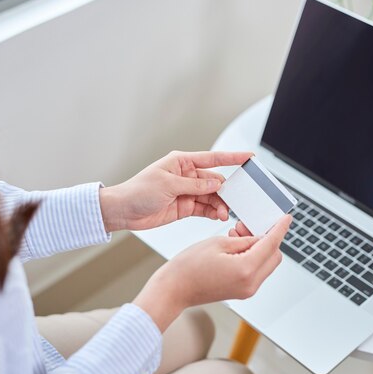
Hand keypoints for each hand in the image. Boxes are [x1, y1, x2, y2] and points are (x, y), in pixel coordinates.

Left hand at [99, 151, 251, 231]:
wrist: (123, 211)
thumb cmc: (138, 191)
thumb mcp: (168, 185)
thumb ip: (194, 185)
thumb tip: (215, 184)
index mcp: (182, 163)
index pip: (213, 159)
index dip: (232, 158)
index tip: (249, 157)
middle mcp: (186, 176)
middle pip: (214, 181)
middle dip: (226, 191)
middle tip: (234, 200)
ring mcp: (187, 192)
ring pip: (211, 196)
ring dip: (220, 204)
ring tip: (224, 213)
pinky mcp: (185, 207)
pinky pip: (205, 208)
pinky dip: (213, 212)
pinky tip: (218, 216)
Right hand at [133, 215, 291, 330]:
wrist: (174, 290)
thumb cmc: (188, 267)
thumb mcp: (218, 243)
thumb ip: (244, 240)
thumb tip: (259, 238)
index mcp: (246, 269)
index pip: (271, 244)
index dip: (280, 229)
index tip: (286, 219)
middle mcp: (250, 283)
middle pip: (274, 256)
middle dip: (267, 238)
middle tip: (249, 225)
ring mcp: (247, 290)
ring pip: (266, 263)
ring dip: (258, 247)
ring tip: (237, 235)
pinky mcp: (242, 292)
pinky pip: (256, 271)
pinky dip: (252, 257)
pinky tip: (236, 247)